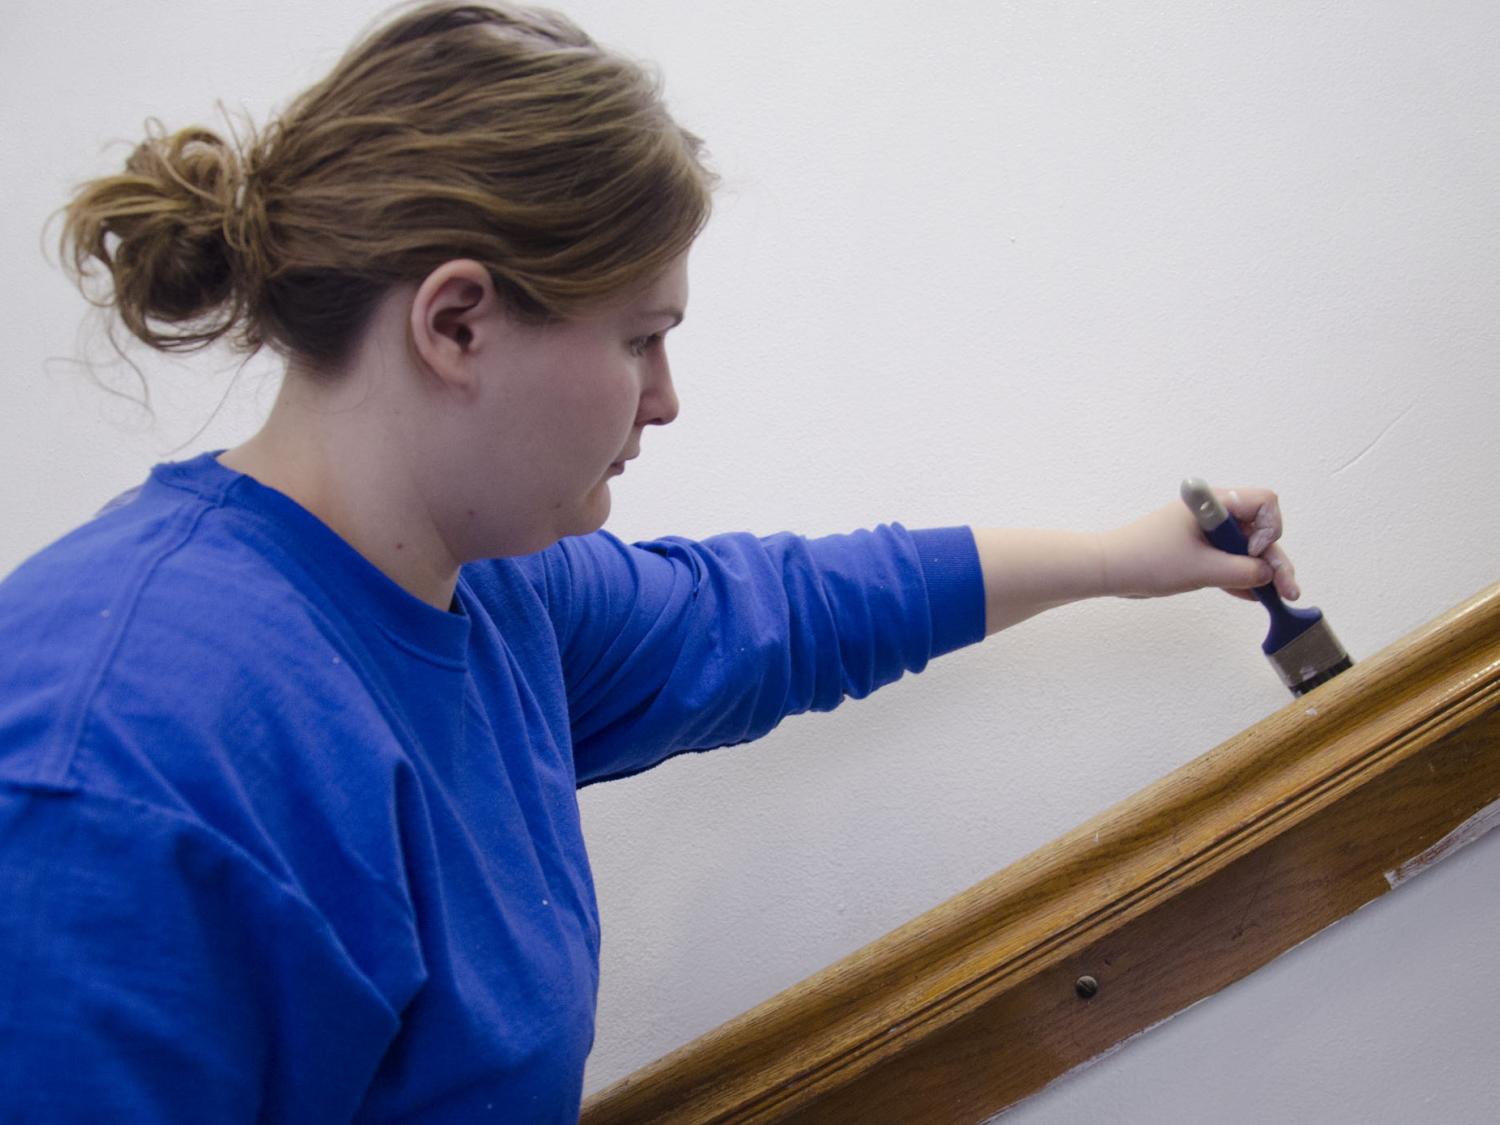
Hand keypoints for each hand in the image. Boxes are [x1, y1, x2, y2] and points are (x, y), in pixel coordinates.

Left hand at [1097, 486, 1298, 601]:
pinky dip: (1242, 578)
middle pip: (1259, 531)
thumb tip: (1268, 574)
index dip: (1269, 528)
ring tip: (1279, 599)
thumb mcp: (1202, 569)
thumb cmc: (1146, 560)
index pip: (1264, 502)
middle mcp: (1213, 516)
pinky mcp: (1198, 552)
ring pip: (1246, 550)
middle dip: (1275, 559)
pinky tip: (1257, 598)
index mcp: (1213, 505)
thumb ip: (1241, 572)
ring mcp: (1206, 534)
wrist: (1109, 570)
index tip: (1253, 551)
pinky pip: (1229, 562)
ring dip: (1263, 572)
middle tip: (1287, 589)